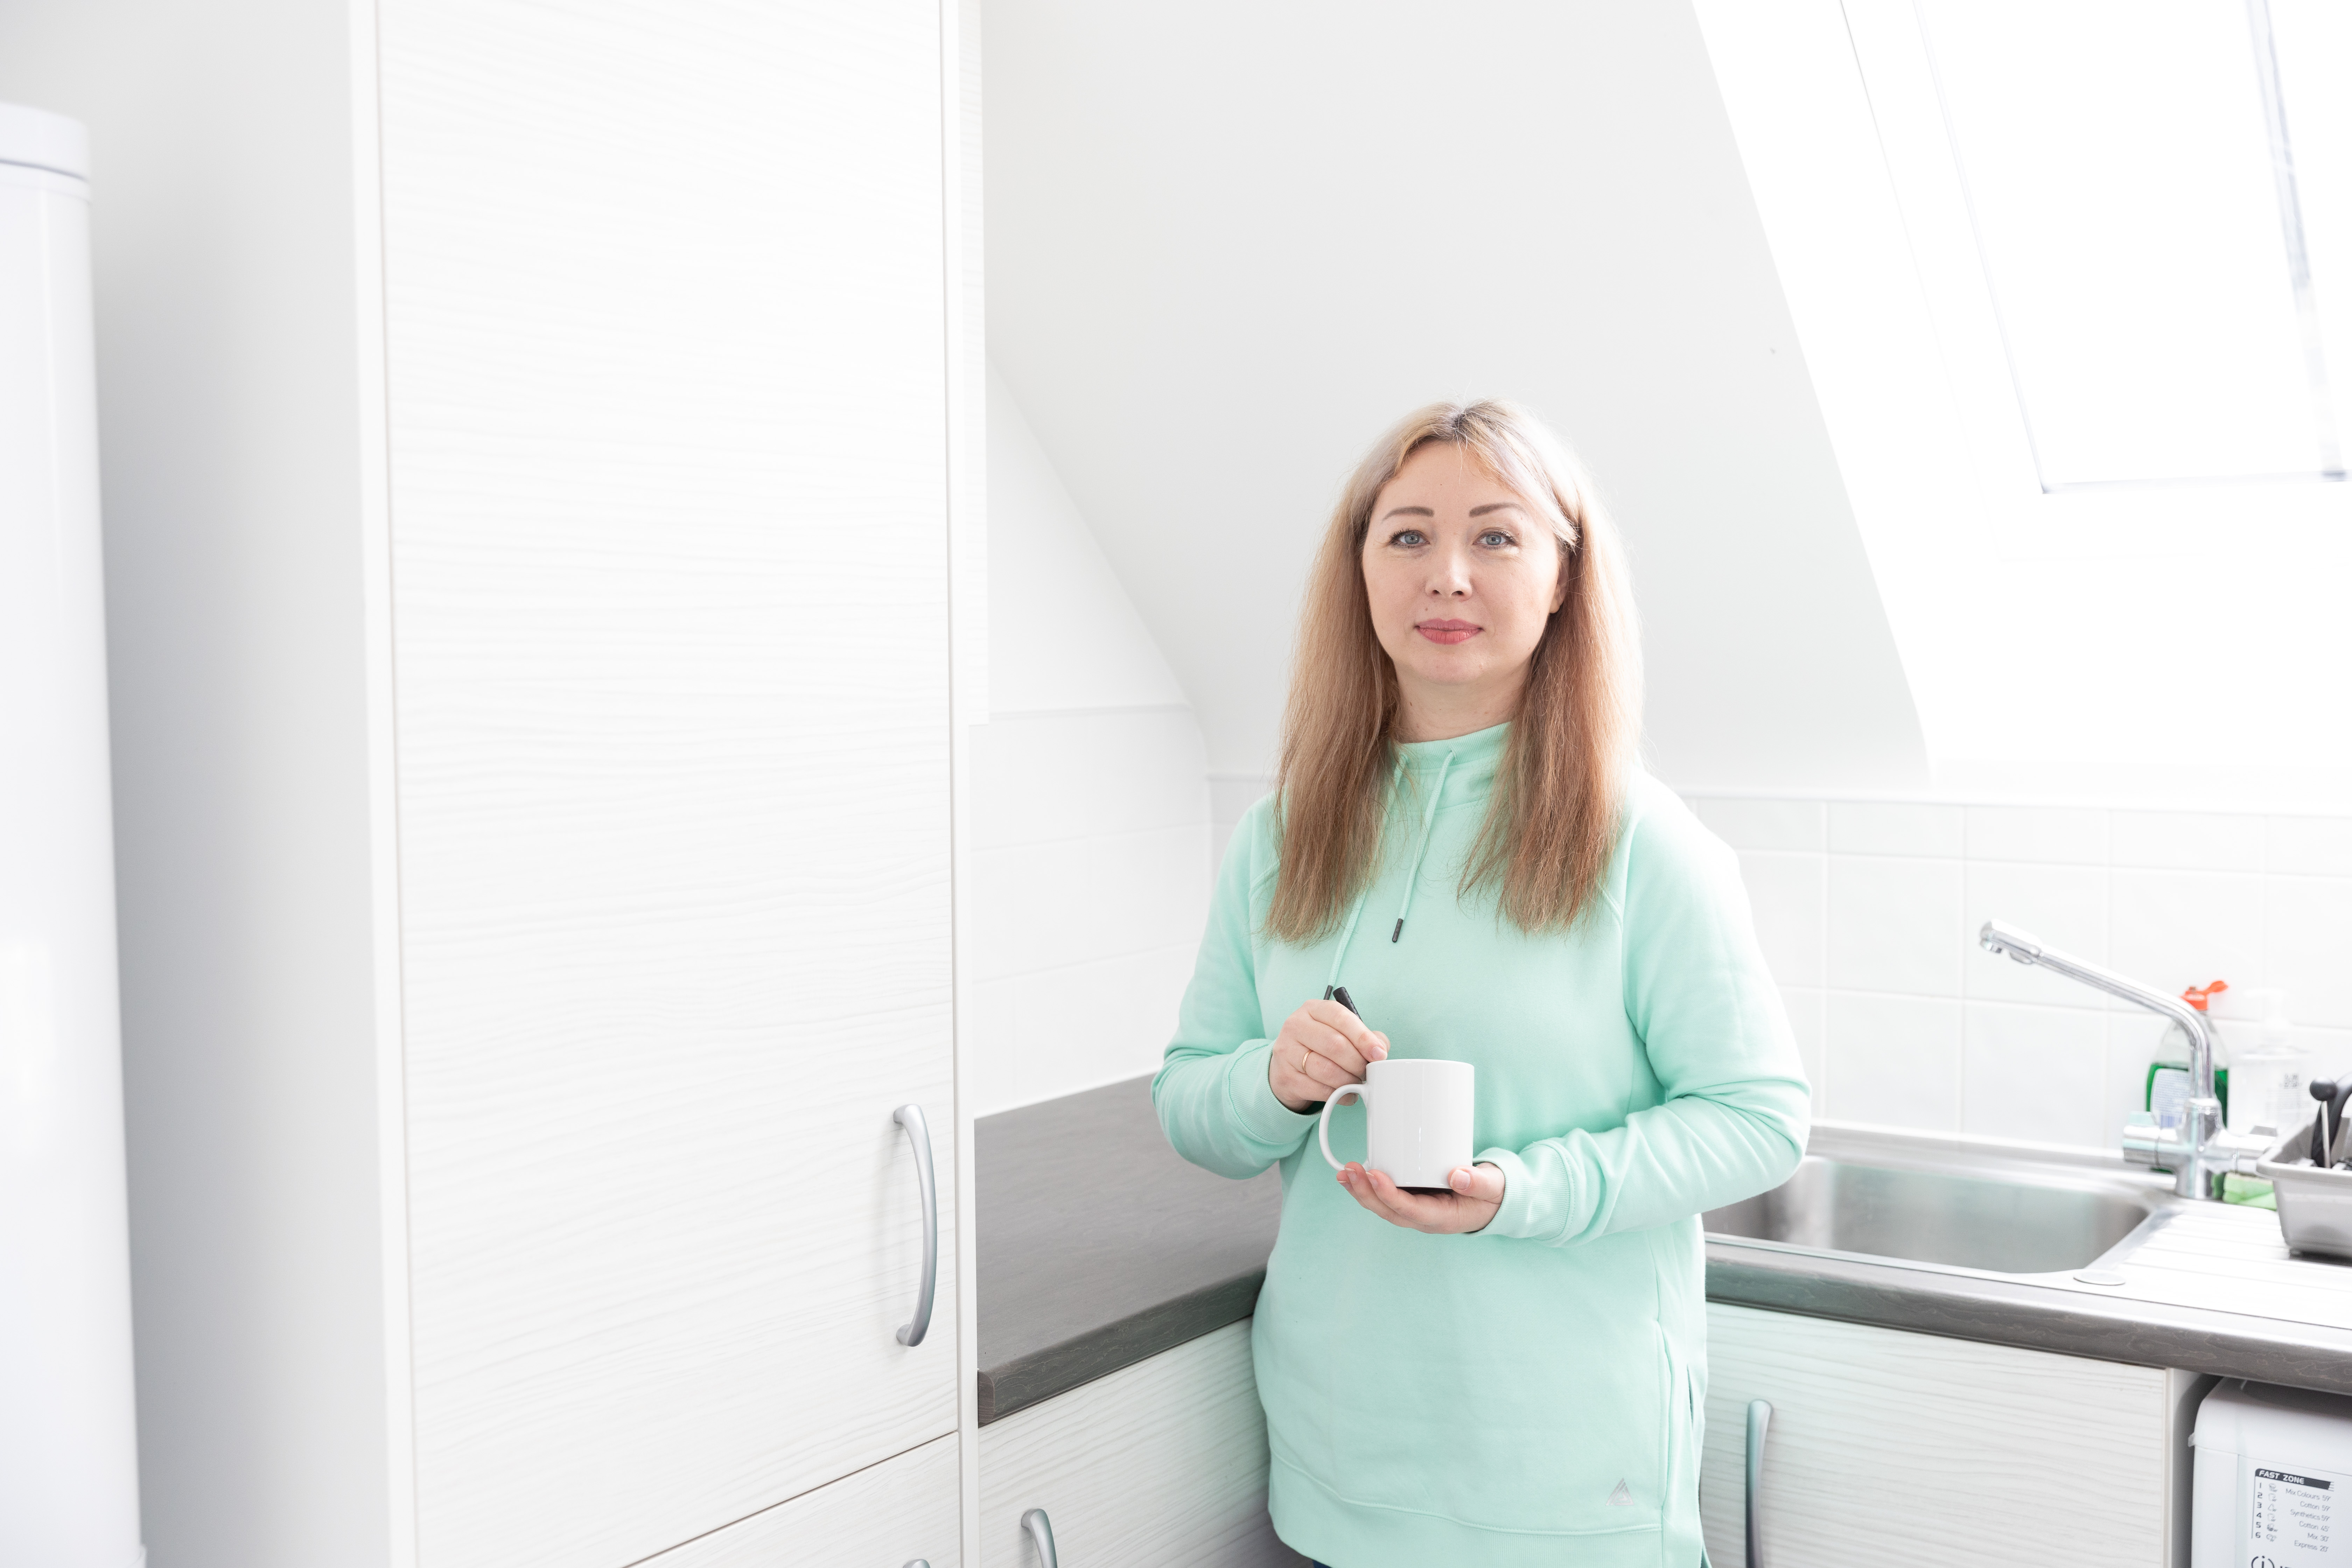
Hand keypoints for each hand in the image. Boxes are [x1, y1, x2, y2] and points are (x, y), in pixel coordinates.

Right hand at [1268, 997, 1388, 1112]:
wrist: (1286, 1066)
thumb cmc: (1319, 1046)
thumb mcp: (1339, 1032)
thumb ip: (1363, 1037)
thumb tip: (1380, 1050)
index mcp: (1312, 1009)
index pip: (1340, 1017)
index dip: (1363, 1037)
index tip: (1379, 1054)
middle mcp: (1296, 1026)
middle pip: (1335, 1044)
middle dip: (1357, 1062)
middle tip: (1366, 1071)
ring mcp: (1287, 1052)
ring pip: (1327, 1070)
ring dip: (1349, 1080)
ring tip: (1356, 1082)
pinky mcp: (1286, 1077)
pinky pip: (1319, 1090)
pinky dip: (1340, 1095)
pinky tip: (1346, 1094)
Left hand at [1336, 1161, 1504, 1234]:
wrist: (1495, 1201)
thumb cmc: (1493, 1195)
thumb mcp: (1494, 1187)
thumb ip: (1480, 1183)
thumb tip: (1458, 1175)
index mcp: (1442, 1218)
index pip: (1410, 1210)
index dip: (1390, 1195)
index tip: (1374, 1175)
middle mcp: (1424, 1218)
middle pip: (1389, 1211)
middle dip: (1366, 1193)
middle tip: (1349, 1171)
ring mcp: (1416, 1210)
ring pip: (1383, 1206)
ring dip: (1362, 1190)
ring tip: (1344, 1173)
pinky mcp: (1413, 1198)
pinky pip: (1387, 1196)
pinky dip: (1370, 1186)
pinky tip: (1355, 1173)